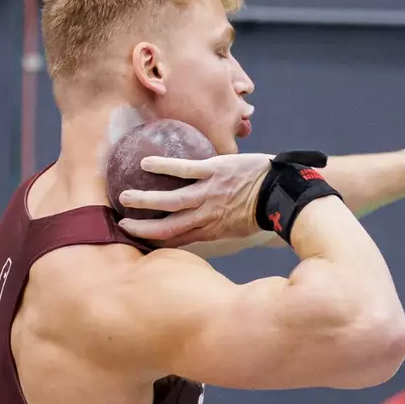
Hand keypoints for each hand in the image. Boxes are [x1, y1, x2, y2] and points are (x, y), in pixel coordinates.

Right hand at [115, 152, 274, 249]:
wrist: (281, 192)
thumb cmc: (260, 209)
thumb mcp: (235, 228)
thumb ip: (213, 227)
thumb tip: (197, 227)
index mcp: (209, 231)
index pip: (176, 240)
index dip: (154, 241)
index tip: (136, 238)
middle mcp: (205, 216)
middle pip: (167, 227)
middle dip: (142, 228)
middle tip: (122, 223)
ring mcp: (208, 194)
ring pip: (170, 200)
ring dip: (145, 200)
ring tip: (124, 197)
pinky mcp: (213, 171)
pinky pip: (183, 169)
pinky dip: (163, 166)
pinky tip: (145, 162)